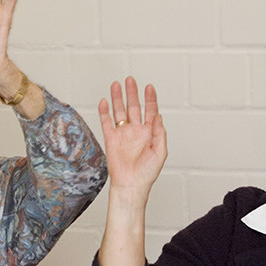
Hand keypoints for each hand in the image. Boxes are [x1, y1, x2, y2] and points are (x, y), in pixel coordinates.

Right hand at [98, 77, 166, 195]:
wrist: (131, 185)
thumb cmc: (147, 173)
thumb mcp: (160, 152)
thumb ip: (160, 133)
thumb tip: (158, 116)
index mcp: (149, 133)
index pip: (150, 111)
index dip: (150, 98)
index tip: (149, 87)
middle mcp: (136, 131)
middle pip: (134, 107)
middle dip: (132, 93)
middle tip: (131, 80)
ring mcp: (123, 134)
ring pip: (119, 111)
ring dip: (118, 98)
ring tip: (116, 85)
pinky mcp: (111, 139)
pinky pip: (106, 122)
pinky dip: (104, 112)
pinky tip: (104, 102)